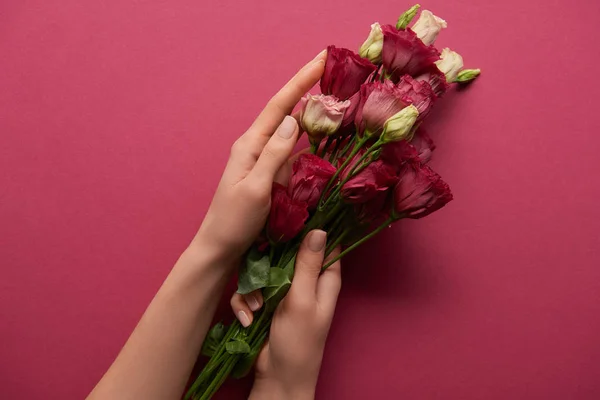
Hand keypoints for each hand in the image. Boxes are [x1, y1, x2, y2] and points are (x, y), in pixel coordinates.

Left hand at [190, 51, 326, 267]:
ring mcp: (265, 161)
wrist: (220, 247)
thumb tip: (292, 120)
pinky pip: (295, 154)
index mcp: (250, 145)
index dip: (301, 81)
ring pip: (293, 133)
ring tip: (338, 101)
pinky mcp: (273, 176)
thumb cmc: (234, 220)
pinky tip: (327, 140)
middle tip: (335, 73)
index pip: (279, 105)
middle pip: (287, 112)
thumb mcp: (256, 188)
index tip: (321, 60)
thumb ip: (274, 155)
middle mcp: (257, 147)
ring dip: (313, 116)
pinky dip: (311, 144)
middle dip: (309, 91)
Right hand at [231, 230, 341, 398]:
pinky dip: (245, 303)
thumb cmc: (298, 342)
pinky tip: (247, 318)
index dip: (311, 226)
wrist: (277, 377)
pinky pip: (251, 290)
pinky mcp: (265, 301)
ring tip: (256, 307)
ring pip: (265, 269)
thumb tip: (319, 229)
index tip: (291, 212)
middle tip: (260, 261)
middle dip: (271, 256)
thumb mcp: (303, 300)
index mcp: (324, 278)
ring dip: (254, 287)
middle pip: (289, 251)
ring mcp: (284, 291)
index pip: (325, 243)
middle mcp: (306, 280)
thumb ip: (308, 265)